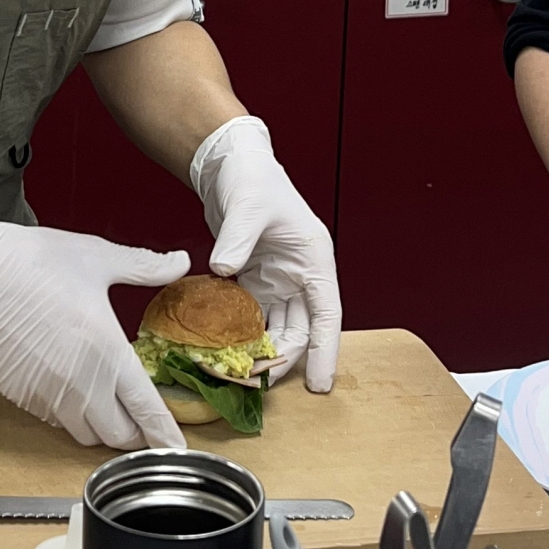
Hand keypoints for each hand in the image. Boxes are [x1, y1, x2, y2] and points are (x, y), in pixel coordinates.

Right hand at [0, 221, 189, 449]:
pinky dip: (68, 413)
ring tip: (106, 404)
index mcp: (108, 353)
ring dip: (100, 426)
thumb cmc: (37, 264)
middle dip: (133, 433)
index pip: (146, 408)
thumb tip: (180, 261)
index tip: (178, 448)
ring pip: (84, 433)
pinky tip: (69, 387)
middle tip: (139, 417)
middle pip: (116, 435)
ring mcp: (48, 394)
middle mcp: (81, 384)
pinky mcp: (22, 395)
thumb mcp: (100, 258)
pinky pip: (54, 420)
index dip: (165, 433)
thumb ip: (145, 267)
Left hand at [190, 117, 341, 391]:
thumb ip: (237, 239)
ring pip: (275, 328)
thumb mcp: (247, 205)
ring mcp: (276, 279)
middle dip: (283, 360)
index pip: (327, 314)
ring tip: (239, 377)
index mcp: (314, 259)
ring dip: (260, 352)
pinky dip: (239, 335)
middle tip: (259, 385)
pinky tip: (222, 352)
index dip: (325, 352)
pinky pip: (249, 317)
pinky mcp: (253, 279)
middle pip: (300, 329)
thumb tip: (224, 270)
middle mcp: (299, 274)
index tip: (321, 385)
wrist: (230, 163)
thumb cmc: (251, 177)